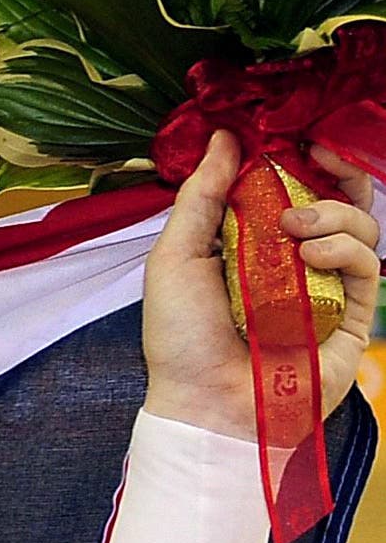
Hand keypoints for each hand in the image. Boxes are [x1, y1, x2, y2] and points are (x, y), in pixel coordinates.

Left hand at [142, 131, 380, 439]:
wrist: (205, 405)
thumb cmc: (180, 339)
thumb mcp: (176, 257)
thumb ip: (201, 196)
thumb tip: (223, 138)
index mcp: (253, 245)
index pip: (294, 190)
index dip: (304, 160)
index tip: (300, 139)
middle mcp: (294, 263)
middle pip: (340, 202)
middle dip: (337, 173)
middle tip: (320, 157)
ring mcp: (327, 289)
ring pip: (361, 228)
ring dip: (333, 214)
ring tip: (295, 226)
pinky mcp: (353, 316)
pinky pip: (369, 267)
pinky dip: (345, 250)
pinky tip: (311, 254)